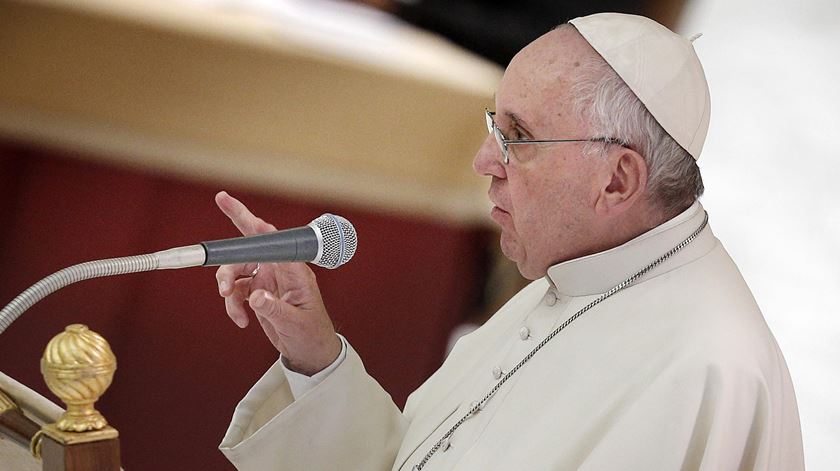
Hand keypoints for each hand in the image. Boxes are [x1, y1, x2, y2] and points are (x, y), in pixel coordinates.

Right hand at [214, 191, 341, 375]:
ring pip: (234, 271)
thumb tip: (255, 298)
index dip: (250, 220)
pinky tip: (243, 320)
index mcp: (293, 270)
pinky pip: (234, 291)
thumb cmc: (310, 333)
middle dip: (229, 253)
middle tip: (222, 237)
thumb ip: (274, 309)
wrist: (308, 350)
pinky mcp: (256, 292)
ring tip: (236, 311)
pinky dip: (233, 306)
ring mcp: (266, 279)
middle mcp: (278, 269)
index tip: (228, 202)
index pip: (271, 239)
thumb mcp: (295, 323)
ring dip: (228, 289)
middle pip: (246, 249)